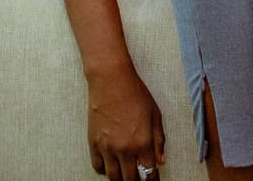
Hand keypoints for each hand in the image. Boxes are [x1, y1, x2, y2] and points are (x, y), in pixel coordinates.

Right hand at [85, 63, 163, 180]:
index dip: (152, 180)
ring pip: (113, 177)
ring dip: (121, 178)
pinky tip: (111, 165)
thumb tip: (160, 161)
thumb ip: (159, 140)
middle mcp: (124, 149)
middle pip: (130, 179)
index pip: (149, 173)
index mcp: (143, 142)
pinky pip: (98, 167)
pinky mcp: (93, 143)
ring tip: (126, 174)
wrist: (111, 82)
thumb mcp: (156, 115)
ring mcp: (107, 148)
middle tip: (140, 178)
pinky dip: (105, 170)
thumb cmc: (136, 94)